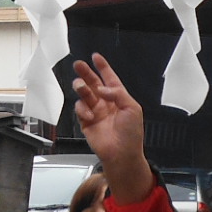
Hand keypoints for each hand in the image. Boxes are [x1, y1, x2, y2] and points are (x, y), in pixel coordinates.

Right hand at [70, 56, 153, 202]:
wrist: (122, 154)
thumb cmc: (131, 134)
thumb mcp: (132, 108)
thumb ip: (118, 94)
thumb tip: (103, 88)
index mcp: (118, 97)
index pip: (109, 78)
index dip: (103, 67)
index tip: (96, 57)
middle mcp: (106, 103)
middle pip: (93, 83)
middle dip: (85, 73)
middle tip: (79, 65)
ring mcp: (96, 111)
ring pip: (84, 94)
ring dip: (82, 88)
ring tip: (81, 87)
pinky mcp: (86, 122)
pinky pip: (80, 109)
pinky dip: (83, 110)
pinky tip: (90, 115)